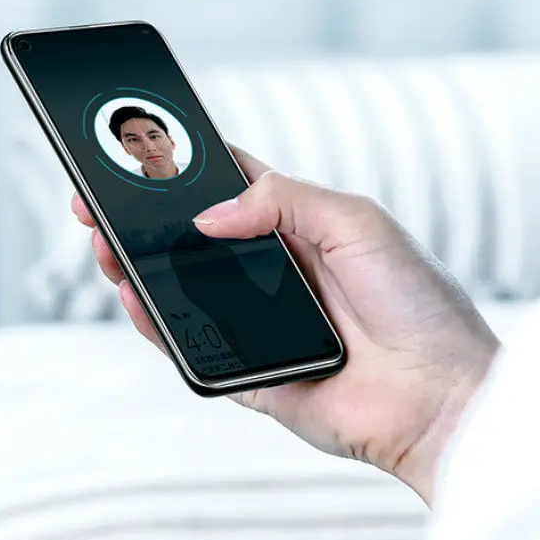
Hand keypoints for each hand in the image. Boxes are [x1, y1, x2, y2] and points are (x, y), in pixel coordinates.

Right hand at [72, 149, 499, 505]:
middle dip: (140, 215)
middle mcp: (272, 273)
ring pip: (178, 290)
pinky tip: (131, 294)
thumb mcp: (356, 224)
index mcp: (300, 227)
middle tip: (95, 194)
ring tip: (102, 239)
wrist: (444, 397)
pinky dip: (152, 323)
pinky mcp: (248, 375)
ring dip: (135, 264)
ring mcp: (255, 324)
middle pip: (189, 237)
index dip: (181, 166)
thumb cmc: (418, 305)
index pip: (227, 185)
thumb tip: (209, 216)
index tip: (135, 143)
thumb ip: (283, 201)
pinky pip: (187, 347)